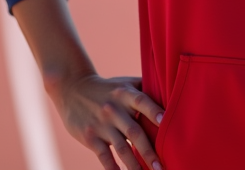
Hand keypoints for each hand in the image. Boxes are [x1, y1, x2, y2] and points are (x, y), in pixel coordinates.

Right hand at [44, 72, 164, 169]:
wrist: (72, 88)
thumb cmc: (108, 88)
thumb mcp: (124, 82)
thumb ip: (145, 87)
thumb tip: (172, 90)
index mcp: (125, 94)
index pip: (142, 101)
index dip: (153, 110)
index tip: (165, 121)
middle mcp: (114, 109)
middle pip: (134, 132)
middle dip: (149, 151)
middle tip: (161, 167)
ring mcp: (102, 124)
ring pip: (121, 148)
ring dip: (135, 165)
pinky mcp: (91, 137)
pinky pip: (104, 156)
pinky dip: (113, 168)